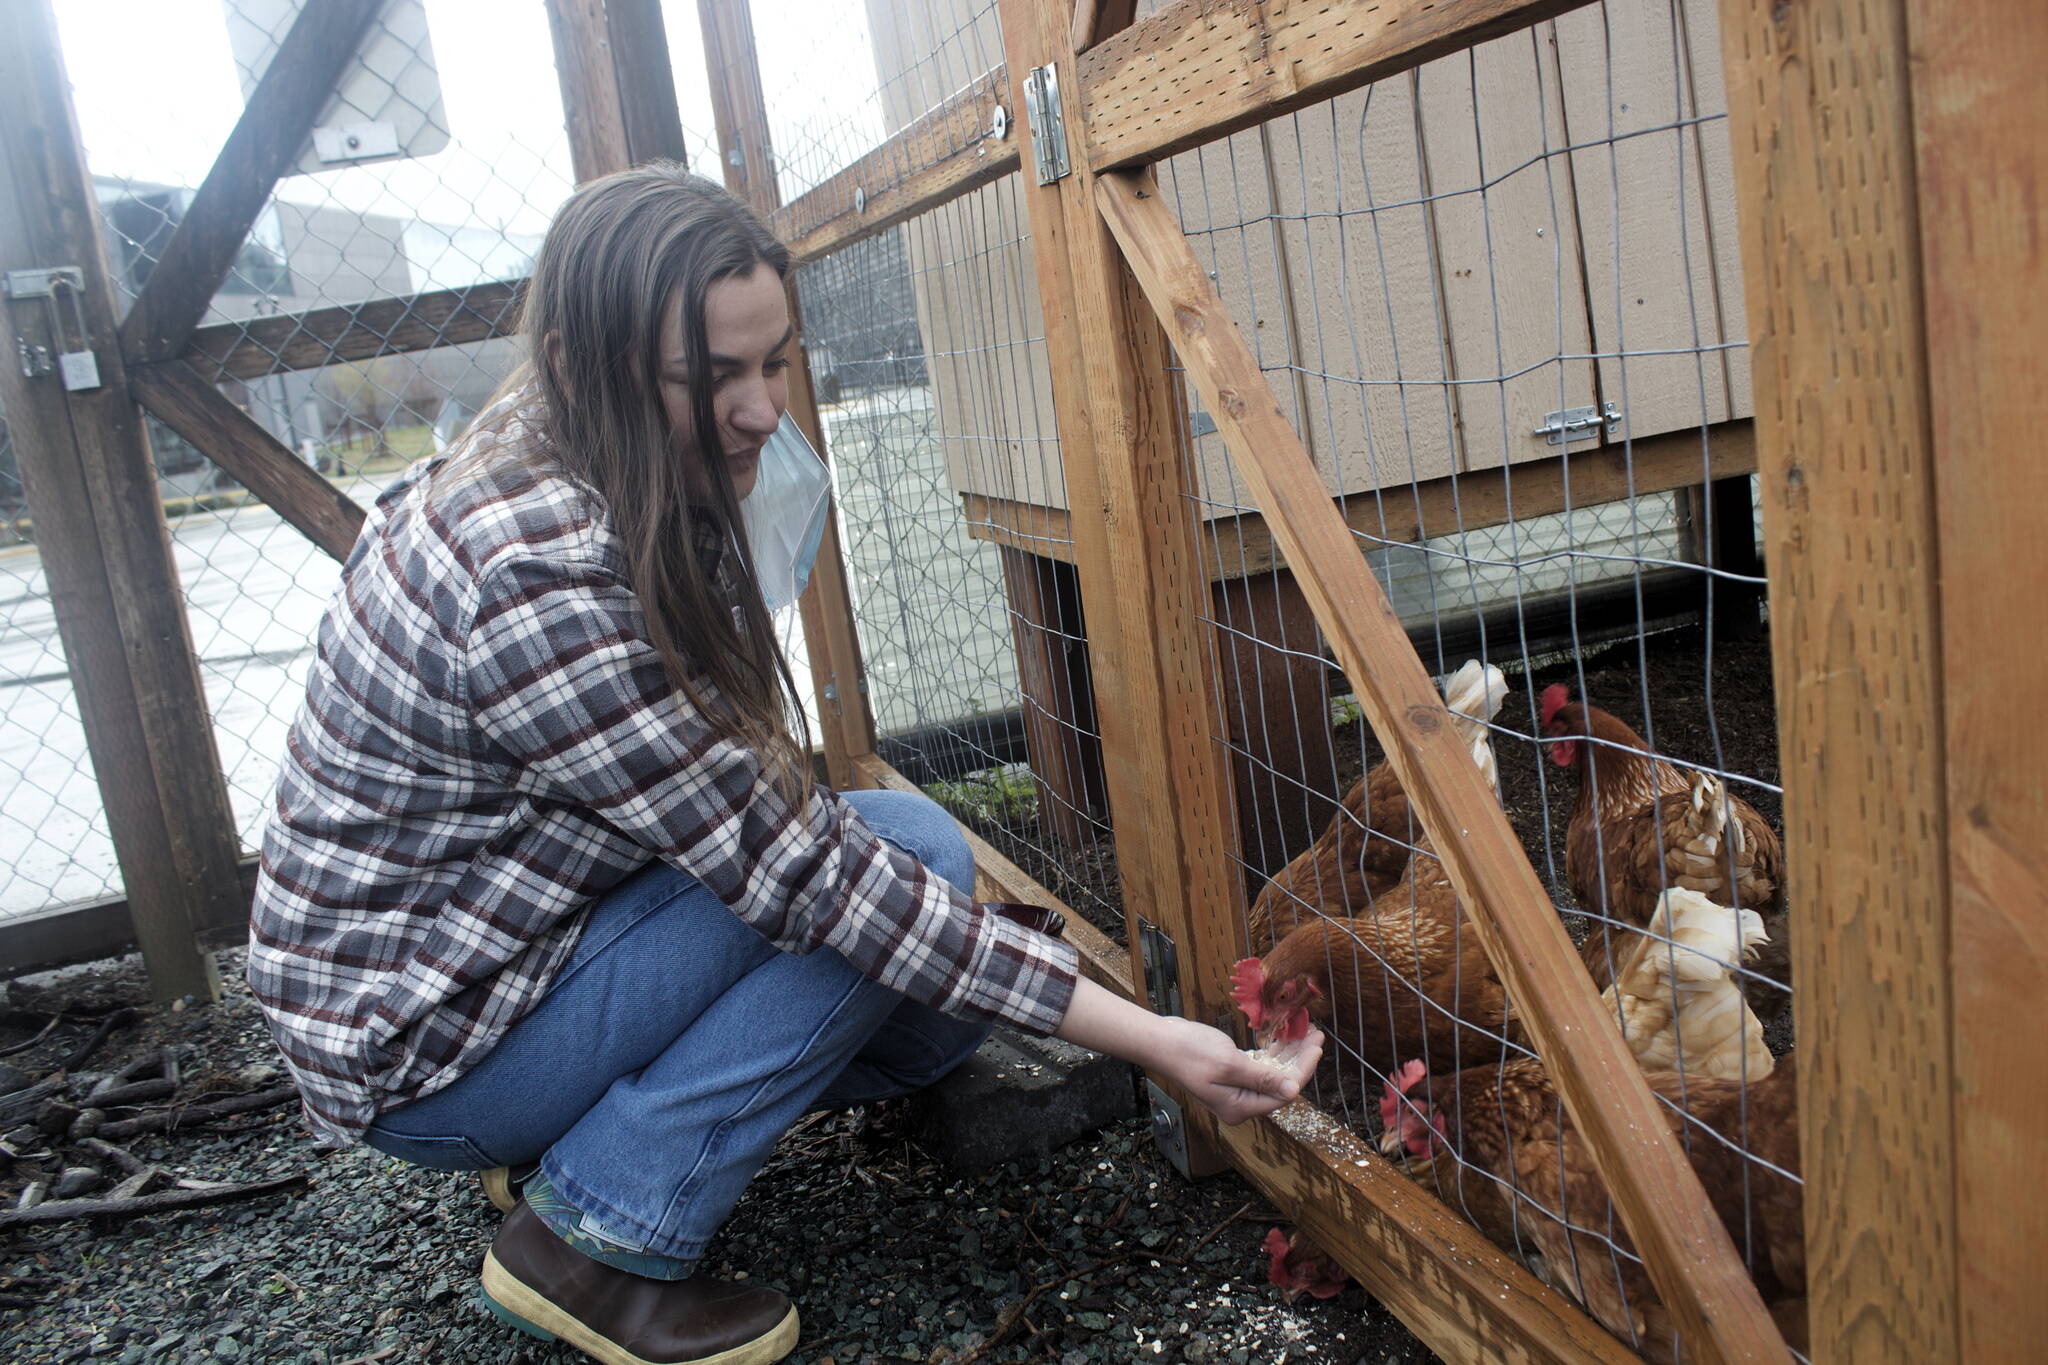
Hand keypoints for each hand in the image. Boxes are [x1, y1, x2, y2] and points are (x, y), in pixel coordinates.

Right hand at [1052, 975, 1321, 1124]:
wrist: (1160, 1041)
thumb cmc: (1189, 1052)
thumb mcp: (1228, 1064)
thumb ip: (1262, 1077)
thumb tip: (1293, 1090)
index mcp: (1240, 1107)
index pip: (1283, 1092)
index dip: (1303, 1069)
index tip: (1316, 1045)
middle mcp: (1241, 1104)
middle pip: (1281, 1083)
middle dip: (1300, 1059)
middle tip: (1316, 1033)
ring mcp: (1236, 1090)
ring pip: (1273, 1073)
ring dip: (1289, 1053)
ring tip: (1306, 1030)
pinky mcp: (1232, 1075)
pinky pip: (1260, 1066)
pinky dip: (1273, 1052)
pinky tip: (1286, 1036)